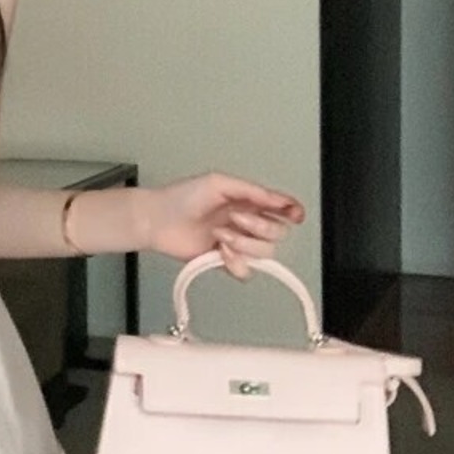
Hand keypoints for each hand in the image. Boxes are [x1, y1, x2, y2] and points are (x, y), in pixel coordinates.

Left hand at [142, 172, 305, 278]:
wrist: (158, 220)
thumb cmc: (182, 197)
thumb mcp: (218, 183)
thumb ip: (250, 191)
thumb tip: (276, 198)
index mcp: (247, 200)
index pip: (280, 207)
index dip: (292, 211)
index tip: (295, 215)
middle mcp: (247, 222)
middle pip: (278, 233)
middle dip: (260, 227)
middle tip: (235, 219)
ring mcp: (238, 243)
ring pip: (264, 253)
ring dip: (244, 244)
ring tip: (221, 235)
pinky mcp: (226, 261)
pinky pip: (246, 270)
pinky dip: (236, 262)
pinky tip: (220, 251)